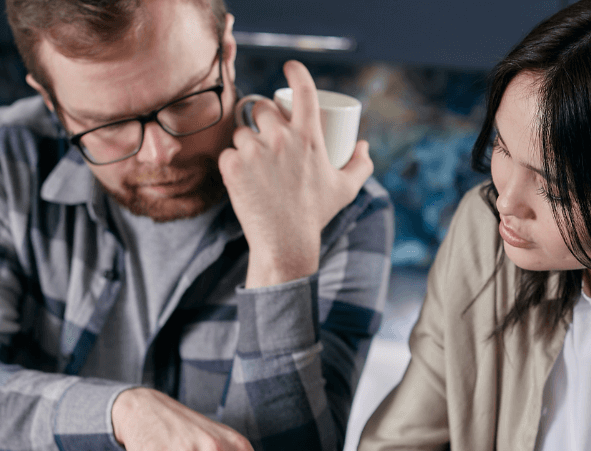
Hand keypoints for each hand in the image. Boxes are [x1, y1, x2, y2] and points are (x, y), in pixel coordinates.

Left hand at [219, 60, 373, 287]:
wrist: (286, 242)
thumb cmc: (316, 214)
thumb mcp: (345, 189)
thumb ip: (361, 165)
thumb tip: (362, 145)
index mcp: (309, 137)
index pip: (304, 90)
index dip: (296, 71)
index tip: (290, 67)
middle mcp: (281, 138)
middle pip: (262, 108)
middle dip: (262, 118)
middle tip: (266, 137)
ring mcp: (255, 151)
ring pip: (242, 132)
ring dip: (245, 142)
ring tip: (254, 162)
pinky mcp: (233, 167)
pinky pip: (227, 153)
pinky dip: (232, 163)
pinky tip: (240, 175)